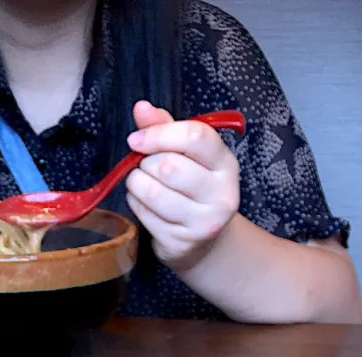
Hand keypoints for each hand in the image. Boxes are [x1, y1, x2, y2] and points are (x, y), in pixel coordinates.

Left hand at [125, 101, 240, 271]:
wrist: (204, 243)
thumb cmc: (192, 189)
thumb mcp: (187, 155)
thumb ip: (165, 128)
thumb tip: (141, 108)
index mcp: (225, 164)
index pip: (194, 137)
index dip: (159, 134)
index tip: (136, 139)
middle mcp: (221, 194)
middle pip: (168, 165)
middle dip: (146, 163)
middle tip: (145, 167)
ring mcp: (203, 223)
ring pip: (153, 192)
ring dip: (136, 184)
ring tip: (141, 183)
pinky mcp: (182, 243)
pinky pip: (145, 215)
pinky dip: (136, 204)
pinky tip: (144, 204)